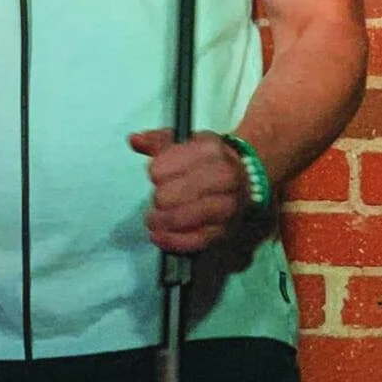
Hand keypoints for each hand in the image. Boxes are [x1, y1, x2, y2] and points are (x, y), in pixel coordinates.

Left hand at [129, 129, 250, 253]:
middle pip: (172, 194)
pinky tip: (158, 236)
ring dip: (161, 221)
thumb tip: (135, 140)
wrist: (246, 177)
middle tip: (158, 198)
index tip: (156, 174)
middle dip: (160, 198)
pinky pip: (193, 240)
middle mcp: (223, 177)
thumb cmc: (208, 160)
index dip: (156, 172)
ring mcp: (226, 206)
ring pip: (182, 218)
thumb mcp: (184, 142)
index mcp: (211, 150)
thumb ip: (157, 141)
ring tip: (153, 219)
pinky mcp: (224, 230)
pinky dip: (172, 241)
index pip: (168, 166)